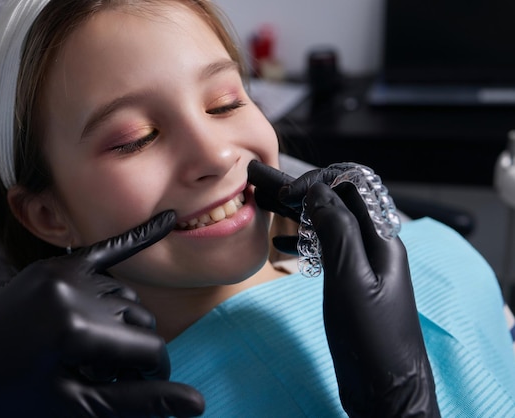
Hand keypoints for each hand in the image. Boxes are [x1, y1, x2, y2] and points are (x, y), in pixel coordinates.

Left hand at [0, 211, 203, 417]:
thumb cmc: (11, 397)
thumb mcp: (75, 407)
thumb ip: (137, 402)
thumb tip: (197, 403)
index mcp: (74, 330)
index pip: (148, 350)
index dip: (155, 374)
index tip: (148, 386)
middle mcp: (72, 291)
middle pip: (139, 321)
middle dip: (137, 350)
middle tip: (114, 374)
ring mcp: (61, 270)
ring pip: (125, 296)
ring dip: (127, 322)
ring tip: (103, 350)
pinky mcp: (55, 263)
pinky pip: (107, 249)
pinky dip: (137, 239)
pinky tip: (168, 221)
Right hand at [248, 161, 439, 416]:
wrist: (387, 390)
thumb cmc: (371, 338)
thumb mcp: (350, 280)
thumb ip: (337, 230)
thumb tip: (318, 191)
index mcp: (381, 238)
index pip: (354, 185)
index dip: (318, 180)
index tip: (284, 195)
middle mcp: (374, 245)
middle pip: (338, 202)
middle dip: (302, 192)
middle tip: (265, 191)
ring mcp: (363, 265)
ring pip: (329, 225)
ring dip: (299, 215)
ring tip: (266, 209)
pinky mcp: (352, 284)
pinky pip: (326, 250)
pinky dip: (303, 243)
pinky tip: (281, 248)